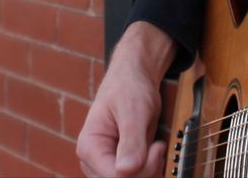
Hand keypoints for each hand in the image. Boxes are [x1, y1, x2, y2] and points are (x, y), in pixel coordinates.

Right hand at [77, 22, 176, 177]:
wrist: (133, 80)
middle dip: (146, 169)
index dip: (141, 169)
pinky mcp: (119, 166)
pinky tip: (154, 152)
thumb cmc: (129, 88)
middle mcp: (94, 161)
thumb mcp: (133, 111)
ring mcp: (106, 165)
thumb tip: (126, 170)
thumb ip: (130, 140)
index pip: (114, 176)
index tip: (158, 148)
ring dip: (149, 170)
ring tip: (156, 146)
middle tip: (158, 146)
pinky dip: (150, 169)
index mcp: (89, 147)